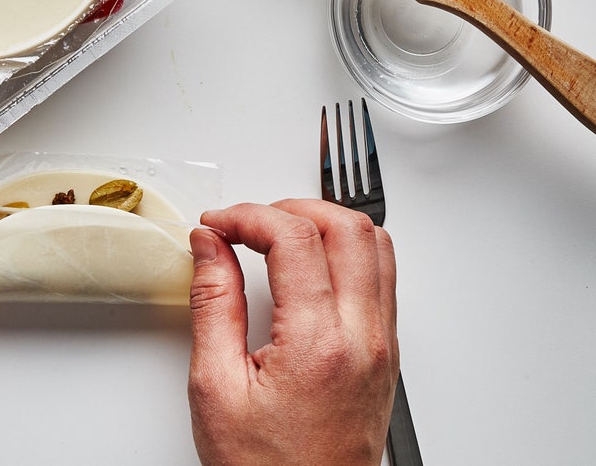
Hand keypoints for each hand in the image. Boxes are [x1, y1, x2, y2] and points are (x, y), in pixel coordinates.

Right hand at [186, 200, 397, 465]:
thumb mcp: (214, 386)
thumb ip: (213, 303)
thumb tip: (209, 246)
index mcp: (319, 344)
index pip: (294, 237)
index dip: (247, 215)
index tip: (217, 225)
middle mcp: (363, 339)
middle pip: (348, 226)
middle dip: (290, 208)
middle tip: (247, 223)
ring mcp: (382, 346)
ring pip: (376, 245)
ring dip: (325, 225)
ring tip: (277, 238)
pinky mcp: (386, 355)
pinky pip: (382, 278)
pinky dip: (346, 253)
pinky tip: (308, 268)